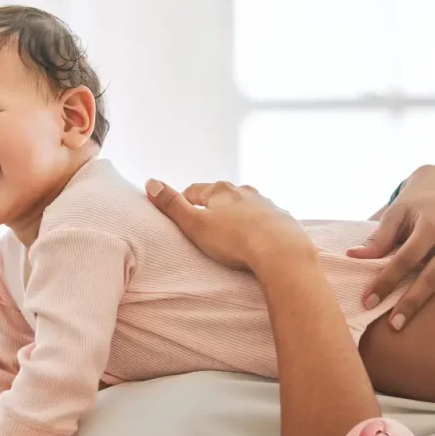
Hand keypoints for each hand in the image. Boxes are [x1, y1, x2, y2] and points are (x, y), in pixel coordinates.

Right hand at [145, 179, 314, 272]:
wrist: (282, 253)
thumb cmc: (234, 240)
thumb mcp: (194, 224)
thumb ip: (171, 205)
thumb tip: (150, 182)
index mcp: (221, 190)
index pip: (194, 191)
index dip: (183, 202)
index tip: (180, 215)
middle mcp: (245, 191)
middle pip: (221, 196)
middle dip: (212, 208)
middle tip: (204, 226)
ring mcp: (267, 204)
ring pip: (245, 207)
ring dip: (236, 216)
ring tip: (231, 235)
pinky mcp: (284, 220)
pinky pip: (265, 221)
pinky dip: (258, 227)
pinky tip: (256, 241)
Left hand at [347, 165, 434, 328]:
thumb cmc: (418, 202)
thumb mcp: (397, 212)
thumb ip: (379, 237)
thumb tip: (353, 256)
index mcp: (433, 224)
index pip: (407, 258)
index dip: (387, 281)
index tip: (369, 301)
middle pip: (434, 275)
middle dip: (413, 301)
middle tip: (394, 324)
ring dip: (428, 301)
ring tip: (406, 320)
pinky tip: (429, 312)